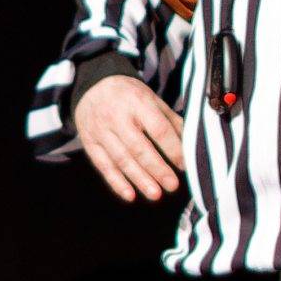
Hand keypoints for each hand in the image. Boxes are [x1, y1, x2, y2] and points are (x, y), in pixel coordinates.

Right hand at [74, 74, 184, 204]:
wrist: (92, 84)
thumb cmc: (129, 94)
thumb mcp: (151, 98)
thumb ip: (170, 120)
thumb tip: (190, 144)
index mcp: (137, 102)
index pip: (157, 129)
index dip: (172, 148)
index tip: (185, 165)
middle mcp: (117, 116)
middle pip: (139, 147)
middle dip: (157, 169)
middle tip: (173, 185)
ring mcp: (101, 130)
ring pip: (121, 159)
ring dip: (139, 179)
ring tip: (155, 194)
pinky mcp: (90, 142)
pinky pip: (103, 165)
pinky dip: (116, 182)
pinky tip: (130, 195)